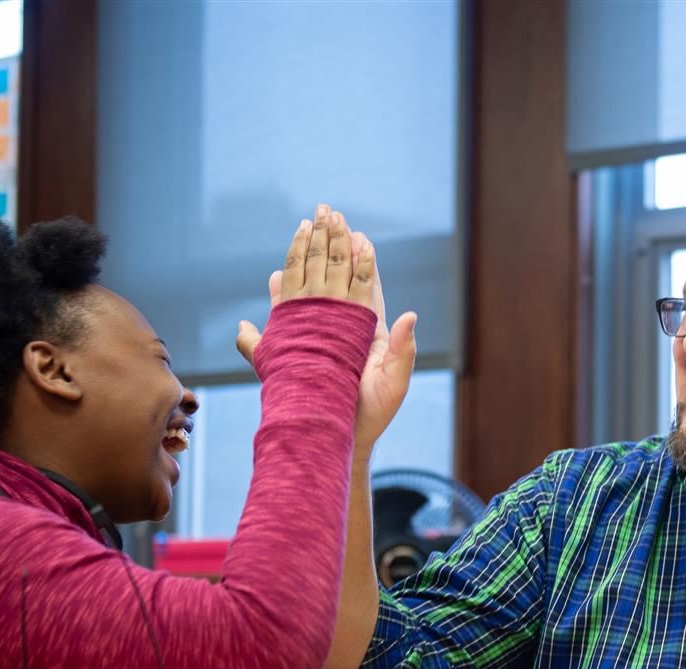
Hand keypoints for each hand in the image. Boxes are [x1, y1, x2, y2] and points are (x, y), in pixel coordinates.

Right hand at [235, 214, 416, 451]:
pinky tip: (275, 277)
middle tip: (330, 216)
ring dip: (308, 263)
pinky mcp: (298, 347)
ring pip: (313, 292)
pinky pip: (288, 317)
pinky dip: (282, 296)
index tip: (359, 236)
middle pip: (339, 280)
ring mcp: (321, 337)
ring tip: (303, 233)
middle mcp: (344, 330)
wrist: (340, 436)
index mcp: (368, 333)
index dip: (363, 262)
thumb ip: (402, 350)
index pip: (366, 288)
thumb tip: (410, 316)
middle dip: (336, 249)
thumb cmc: (373, 414)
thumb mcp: (394, 382)